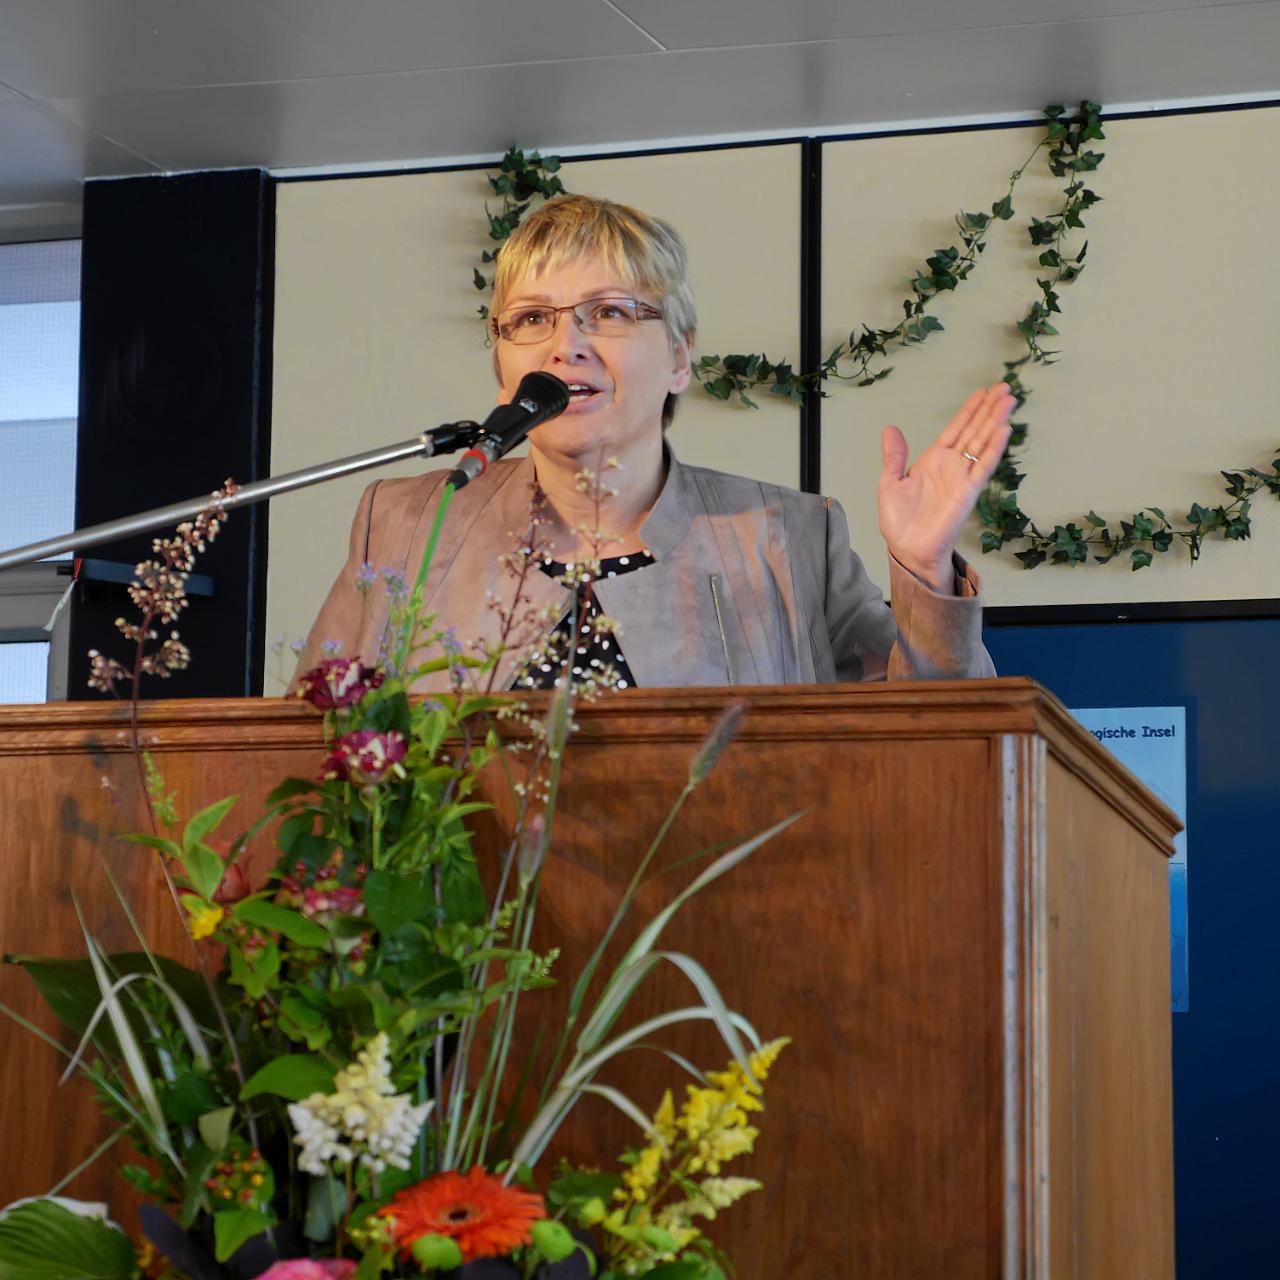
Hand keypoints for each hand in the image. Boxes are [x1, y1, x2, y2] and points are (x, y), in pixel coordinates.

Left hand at [877, 383, 1015, 592]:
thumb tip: (890, 429)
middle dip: (989, 409)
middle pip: (975, 430)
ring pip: (982, 443)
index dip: (970, 410)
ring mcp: (962, 477)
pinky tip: (1004, 430)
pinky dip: (994, 448)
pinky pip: (983, 466)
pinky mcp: (968, 492)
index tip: (984, 392)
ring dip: (996, 422)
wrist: (908, 548)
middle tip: (1005, 388)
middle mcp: (952, 465)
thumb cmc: (899, 520)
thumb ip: (894, 457)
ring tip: (1009, 401)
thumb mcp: (890, 483)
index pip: (956, 428)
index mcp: (933, 459)